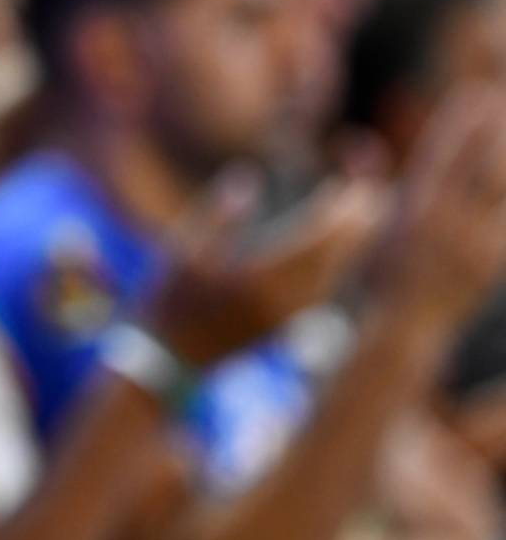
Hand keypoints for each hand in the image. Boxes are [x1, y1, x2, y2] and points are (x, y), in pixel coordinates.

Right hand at [147, 166, 384, 366]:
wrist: (171, 360)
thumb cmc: (170, 301)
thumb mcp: (182, 251)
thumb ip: (218, 215)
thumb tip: (249, 179)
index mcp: (259, 277)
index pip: (312, 239)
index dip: (335, 212)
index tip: (353, 187)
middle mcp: (282, 300)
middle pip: (330, 257)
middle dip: (351, 225)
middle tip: (369, 195)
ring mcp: (287, 317)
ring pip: (329, 275)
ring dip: (347, 246)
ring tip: (360, 217)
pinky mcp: (285, 327)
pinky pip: (320, 291)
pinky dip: (332, 266)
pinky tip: (333, 254)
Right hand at [378, 87, 505, 332]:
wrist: (406, 329)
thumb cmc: (379, 272)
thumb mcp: (370, 224)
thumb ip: (369, 182)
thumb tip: (356, 143)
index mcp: (417, 214)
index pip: (444, 158)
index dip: (463, 125)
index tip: (477, 95)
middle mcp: (450, 228)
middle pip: (483, 171)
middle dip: (496, 134)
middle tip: (503, 100)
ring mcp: (477, 247)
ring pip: (501, 193)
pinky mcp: (494, 262)